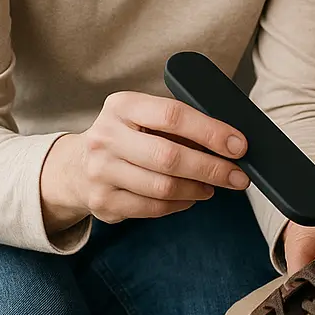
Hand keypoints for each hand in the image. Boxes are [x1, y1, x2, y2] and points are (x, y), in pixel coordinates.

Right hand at [40, 91, 251, 232]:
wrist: (76, 166)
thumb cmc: (127, 136)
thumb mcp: (145, 116)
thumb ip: (180, 123)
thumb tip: (230, 141)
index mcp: (123, 106)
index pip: (174, 115)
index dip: (211, 131)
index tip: (239, 145)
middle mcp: (106, 137)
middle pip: (170, 156)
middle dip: (212, 168)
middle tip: (238, 175)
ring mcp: (101, 172)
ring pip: (163, 187)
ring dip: (199, 188)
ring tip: (215, 185)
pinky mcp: (103, 201)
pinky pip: (153, 208)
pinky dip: (179, 204)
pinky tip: (191, 196)